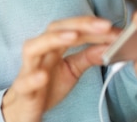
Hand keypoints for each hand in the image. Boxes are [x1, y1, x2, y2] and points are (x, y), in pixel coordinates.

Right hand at [1, 16, 118, 121]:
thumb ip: (87, 57)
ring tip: (73, 36)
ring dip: (52, 40)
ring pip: (33, 49)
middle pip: (52, 30)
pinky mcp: (23, 91)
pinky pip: (24, 83)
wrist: (24, 110)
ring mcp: (28, 70)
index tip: (112, 26)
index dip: (91, 26)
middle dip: (78, 25)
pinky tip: (43, 75)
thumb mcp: (71, 70)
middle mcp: (39, 54)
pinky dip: (32, 78)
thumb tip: (108, 46)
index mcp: (51, 47)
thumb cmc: (46, 87)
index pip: (70, 29)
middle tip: (103, 25)